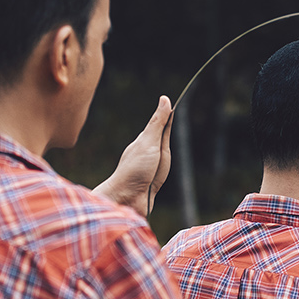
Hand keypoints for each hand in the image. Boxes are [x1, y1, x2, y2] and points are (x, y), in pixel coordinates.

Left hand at [93, 96, 173, 215]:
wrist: (126, 200)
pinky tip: (161, 159)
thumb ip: (158, 123)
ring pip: (162, 153)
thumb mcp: (150, 143)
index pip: (161, 123)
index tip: (173, 102)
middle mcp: (148, 152)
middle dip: (166, 126)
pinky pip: (162, 169)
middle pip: (162, 137)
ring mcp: (150, 167)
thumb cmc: (135, 170)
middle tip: (172, 111)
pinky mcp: (153, 181)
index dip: (168, 114)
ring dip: (163, 143)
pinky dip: (165, 162)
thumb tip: (165, 98)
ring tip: (166, 130)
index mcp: (147, 140)